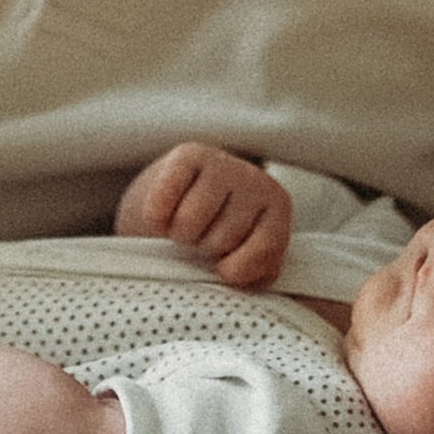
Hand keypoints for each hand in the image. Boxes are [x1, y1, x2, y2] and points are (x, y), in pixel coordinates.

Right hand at [114, 143, 294, 287]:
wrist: (179, 194)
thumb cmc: (215, 232)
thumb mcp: (243, 256)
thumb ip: (253, 273)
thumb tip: (235, 279)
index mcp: (278, 210)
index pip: (261, 253)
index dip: (234, 269)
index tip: (222, 265)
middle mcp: (256, 181)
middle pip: (220, 240)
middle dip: (204, 247)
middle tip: (201, 237)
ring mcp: (224, 164)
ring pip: (189, 224)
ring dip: (179, 233)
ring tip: (185, 225)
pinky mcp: (189, 154)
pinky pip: (163, 203)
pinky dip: (156, 217)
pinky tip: (163, 214)